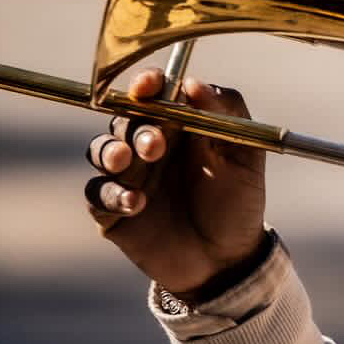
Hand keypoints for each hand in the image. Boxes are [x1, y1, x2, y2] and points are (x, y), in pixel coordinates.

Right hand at [82, 69, 266, 297]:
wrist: (228, 260)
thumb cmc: (237, 204)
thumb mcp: (246, 156)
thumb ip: (228, 113)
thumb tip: (193, 83)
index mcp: (176, 126)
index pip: (151, 93)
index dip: (145, 84)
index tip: (147, 87)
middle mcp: (145, 146)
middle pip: (123, 119)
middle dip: (136, 128)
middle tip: (156, 146)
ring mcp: (127, 177)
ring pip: (100, 150)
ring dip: (111, 152)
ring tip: (127, 163)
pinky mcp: (112, 211)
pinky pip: (97, 194)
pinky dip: (112, 194)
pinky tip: (137, 203)